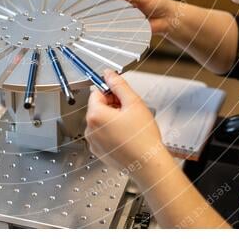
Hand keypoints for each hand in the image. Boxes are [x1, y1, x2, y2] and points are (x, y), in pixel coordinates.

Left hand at [85, 70, 166, 184]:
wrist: (148, 164)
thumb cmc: (143, 137)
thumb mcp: (134, 103)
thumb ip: (119, 85)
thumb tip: (109, 74)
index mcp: (95, 115)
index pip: (97, 93)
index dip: (112, 93)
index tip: (123, 97)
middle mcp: (90, 130)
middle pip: (98, 107)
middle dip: (113, 106)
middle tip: (130, 112)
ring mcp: (93, 143)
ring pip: (101, 122)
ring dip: (113, 120)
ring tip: (130, 126)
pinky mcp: (99, 152)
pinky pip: (103, 136)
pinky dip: (112, 133)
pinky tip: (127, 137)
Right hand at [94, 0, 173, 35]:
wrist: (167, 19)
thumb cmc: (156, 3)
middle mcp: (119, 4)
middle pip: (104, 4)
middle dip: (99, 5)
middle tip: (96, 5)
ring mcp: (121, 16)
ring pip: (108, 17)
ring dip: (105, 17)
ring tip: (102, 17)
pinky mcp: (125, 27)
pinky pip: (116, 28)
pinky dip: (113, 28)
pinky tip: (110, 27)